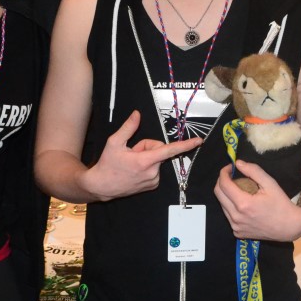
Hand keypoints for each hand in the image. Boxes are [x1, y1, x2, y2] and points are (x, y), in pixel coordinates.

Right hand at [82, 110, 200, 200]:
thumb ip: (128, 127)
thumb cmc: (107, 164)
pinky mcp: (152, 185)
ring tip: (131, 163)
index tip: (198, 141)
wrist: (102, 186)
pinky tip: (135, 170)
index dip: (185, 145)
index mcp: (144, 161)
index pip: (169, 150)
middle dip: (147, 148)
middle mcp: (152, 172)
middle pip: (158, 150)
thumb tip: (137, 114)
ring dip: (147, 158)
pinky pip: (155, 169)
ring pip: (157, 160)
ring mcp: (153, 180)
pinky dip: (147, 167)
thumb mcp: (114, 142)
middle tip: (132, 152)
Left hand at [214, 160, 300, 241]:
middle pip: (218, 194)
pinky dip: (232, 207)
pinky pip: (229, 216)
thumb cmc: (281, 204)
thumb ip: (253, 171)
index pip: (223, 184)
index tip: (230, 168)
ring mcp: (236, 227)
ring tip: (239, 190)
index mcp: (243, 204)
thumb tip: (238, 163)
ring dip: (227, 195)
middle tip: (231, 176)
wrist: (289, 227)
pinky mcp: (237, 233)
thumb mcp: (270, 183)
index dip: (224, 173)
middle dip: (222, 181)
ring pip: (222, 205)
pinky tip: (244, 205)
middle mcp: (236, 217)